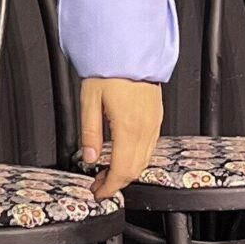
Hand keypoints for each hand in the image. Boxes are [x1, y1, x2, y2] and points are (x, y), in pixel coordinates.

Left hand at [79, 76, 163, 199]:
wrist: (130, 50)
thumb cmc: (110, 70)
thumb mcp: (89, 101)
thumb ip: (89, 133)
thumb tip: (87, 157)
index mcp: (128, 127)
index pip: (121, 170)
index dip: (109, 187)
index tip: (98, 192)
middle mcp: (145, 128)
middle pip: (134, 170)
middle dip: (116, 184)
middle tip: (99, 186)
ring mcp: (154, 123)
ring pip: (144, 161)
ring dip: (126, 173)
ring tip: (107, 174)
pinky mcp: (157, 118)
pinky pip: (150, 147)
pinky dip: (136, 159)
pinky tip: (122, 157)